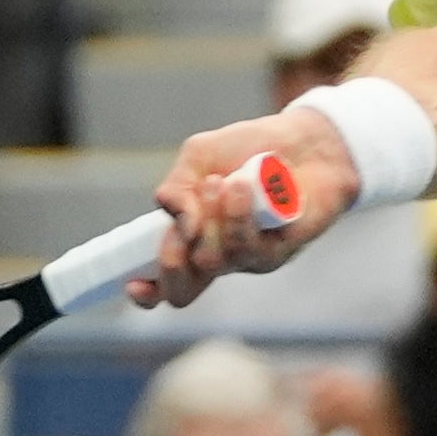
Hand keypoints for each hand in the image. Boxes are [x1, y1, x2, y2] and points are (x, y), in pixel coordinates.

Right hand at [151, 102, 357, 300]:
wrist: (304, 142)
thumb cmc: (249, 151)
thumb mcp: (200, 157)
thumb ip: (177, 186)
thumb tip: (176, 217)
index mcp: (190, 238)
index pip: (162, 281)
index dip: (144, 292)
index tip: (132, 282)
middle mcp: (216, 256)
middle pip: (182, 293)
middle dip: (171, 261)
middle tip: (183, 224)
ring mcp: (247, 259)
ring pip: (212, 261)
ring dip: (211, 219)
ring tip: (223, 181)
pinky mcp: (277, 253)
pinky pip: (248, 248)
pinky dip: (239, 214)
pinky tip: (243, 185)